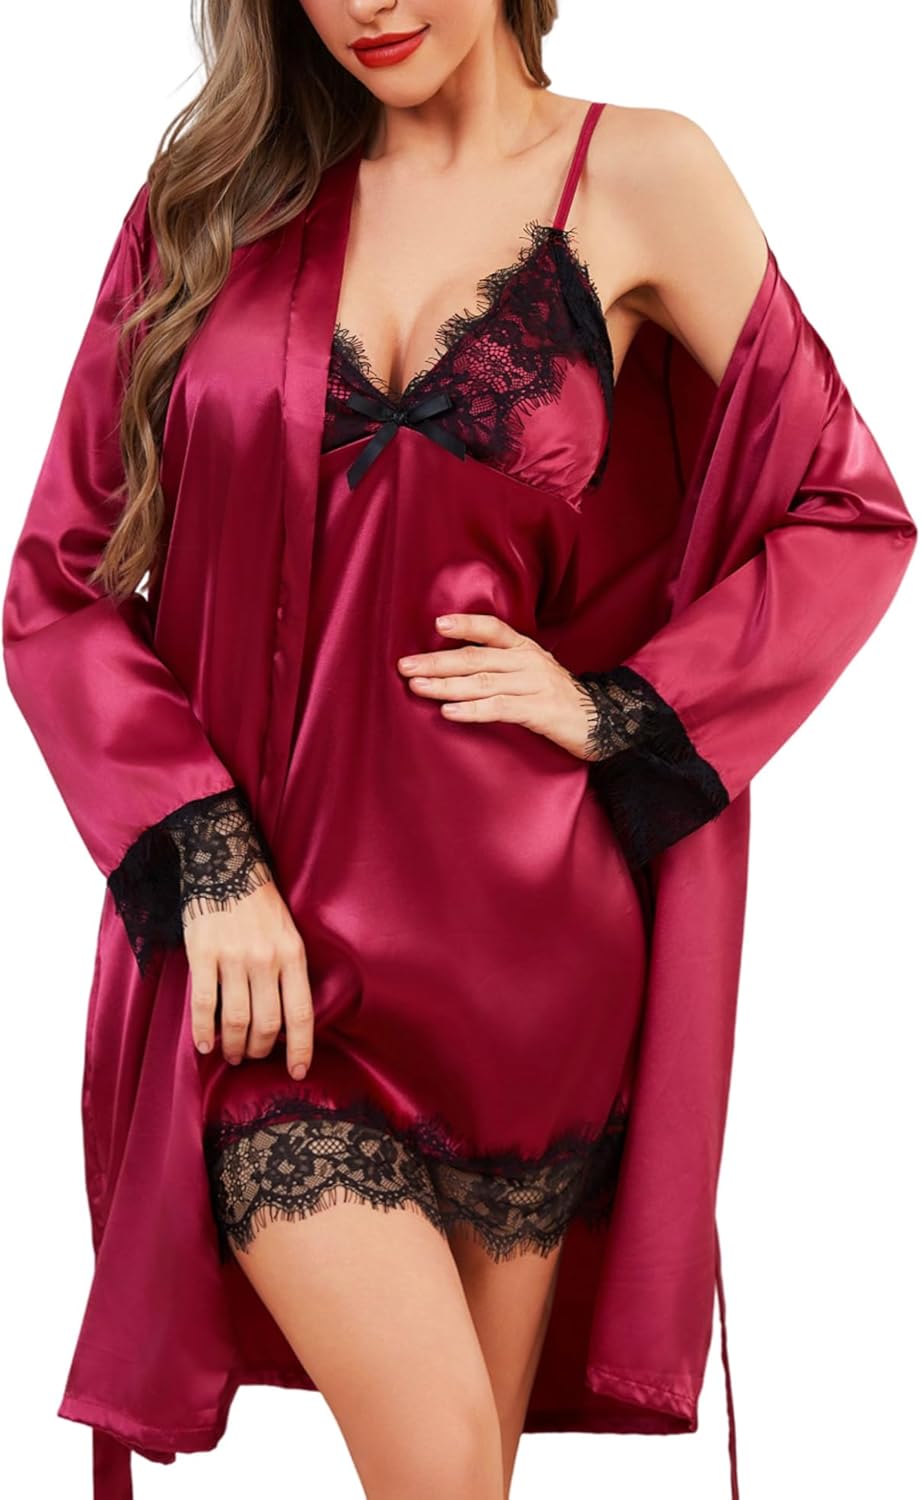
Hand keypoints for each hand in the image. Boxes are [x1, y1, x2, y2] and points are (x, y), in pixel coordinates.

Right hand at [184, 877, 314, 1081]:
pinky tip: (204, 1044)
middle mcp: (266, 959)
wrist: (226, 864)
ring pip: (237, 1019)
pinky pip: (204, 1003)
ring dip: (234, 1045)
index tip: (298, 1071)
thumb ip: (288, 970)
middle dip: (261, 1049)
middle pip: (267, 1023)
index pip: (302, 1013)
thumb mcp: (288, 933)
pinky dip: (203, 1030)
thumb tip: (286, 1018)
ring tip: (231, 1054)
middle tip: (252, 1056)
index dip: (301, 1048)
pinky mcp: (204, 954)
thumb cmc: (259, 904)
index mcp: (292, 954)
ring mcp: (234, 957)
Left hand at [396, 612, 596, 759]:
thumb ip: (500, 664)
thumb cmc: (556, 697)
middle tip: (405, 666)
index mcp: (525, 649)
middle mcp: (528, 662)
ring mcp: (535, 686)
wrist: (602, 721)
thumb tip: (454, 664)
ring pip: (482, 683)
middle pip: (475, 658)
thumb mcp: (532, 671)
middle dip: (437, 661)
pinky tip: (448, 712)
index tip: (437, 624)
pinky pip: (499, 708)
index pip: (492, 629)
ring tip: (418, 687)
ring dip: (445, 685)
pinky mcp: (539, 711)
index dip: (466, 625)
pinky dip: (471, 710)